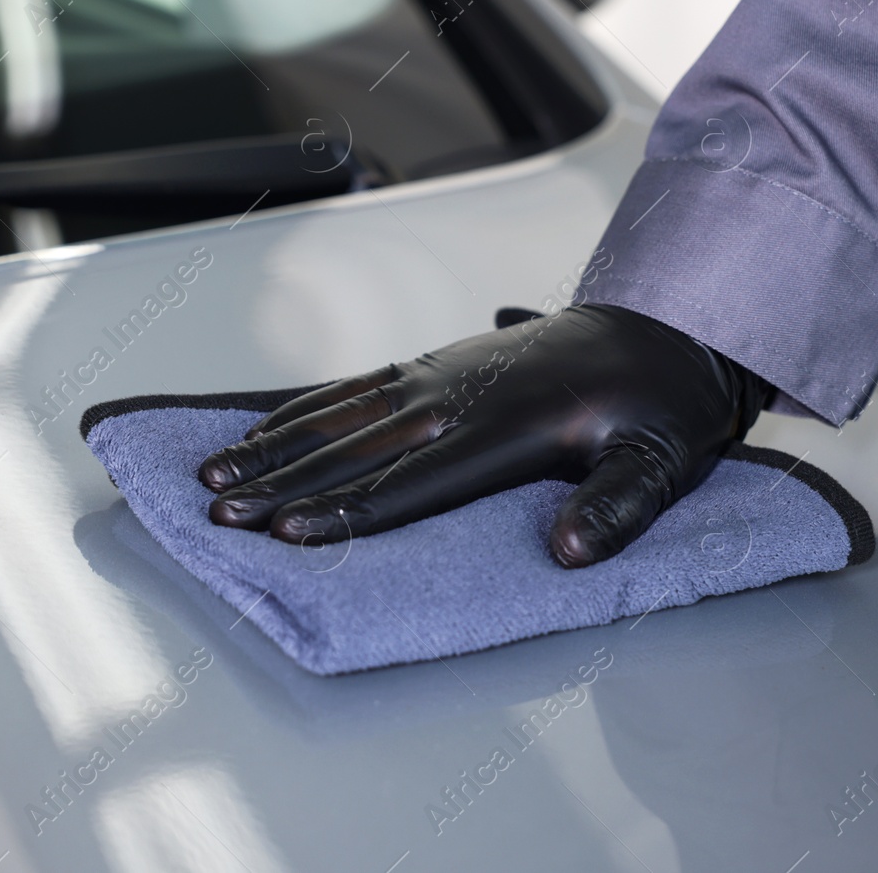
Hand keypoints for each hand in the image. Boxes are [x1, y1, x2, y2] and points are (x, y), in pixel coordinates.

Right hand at [198, 304, 771, 566]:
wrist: (661, 325)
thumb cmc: (660, 403)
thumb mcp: (662, 462)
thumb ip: (618, 508)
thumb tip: (570, 551)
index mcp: (511, 426)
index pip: (415, 479)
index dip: (347, 508)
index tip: (287, 529)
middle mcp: (462, 395)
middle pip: (358, 447)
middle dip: (283, 479)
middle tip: (220, 509)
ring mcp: (443, 373)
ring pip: (342, 413)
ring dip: (275, 443)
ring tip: (214, 470)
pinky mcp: (436, 363)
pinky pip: (356, 387)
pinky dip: (305, 409)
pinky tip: (266, 428)